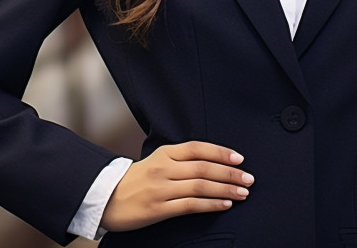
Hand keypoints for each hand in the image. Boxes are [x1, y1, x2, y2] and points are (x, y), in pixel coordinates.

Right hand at [100, 141, 252, 230]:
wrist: (106, 198)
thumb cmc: (136, 180)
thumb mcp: (156, 161)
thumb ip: (180, 160)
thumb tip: (213, 163)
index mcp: (164, 153)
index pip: (198, 148)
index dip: (221, 152)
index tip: (240, 159)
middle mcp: (163, 168)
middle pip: (203, 167)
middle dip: (229, 173)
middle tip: (249, 178)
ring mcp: (161, 188)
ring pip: (200, 186)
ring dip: (225, 189)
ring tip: (243, 193)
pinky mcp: (159, 208)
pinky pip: (191, 205)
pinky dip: (211, 204)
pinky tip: (225, 205)